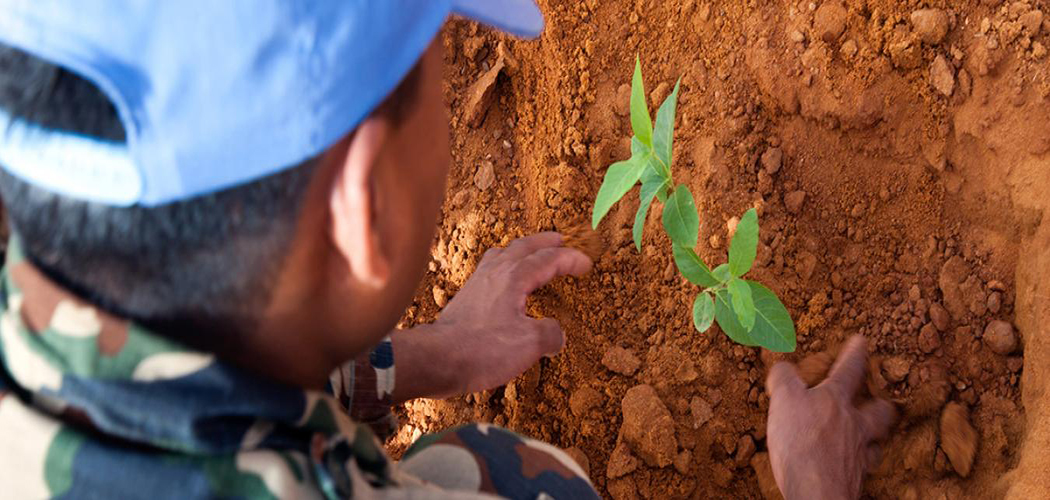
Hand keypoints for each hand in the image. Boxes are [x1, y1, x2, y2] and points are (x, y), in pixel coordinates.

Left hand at [391, 232, 590, 401]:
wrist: (437, 359)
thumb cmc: (482, 349)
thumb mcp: (529, 344)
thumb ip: (550, 334)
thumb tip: (556, 334)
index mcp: (515, 277)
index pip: (549, 259)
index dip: (571, 260)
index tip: (586, 264)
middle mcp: (495, 272)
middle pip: (524, 246)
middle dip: (545, 242)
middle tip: (561, 240)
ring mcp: (478, 282)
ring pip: (503, 254)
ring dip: (522, 251)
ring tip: (532, 255)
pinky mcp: (466, 297)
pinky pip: (490, 269)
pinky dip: (505, 266)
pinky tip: (505, 282)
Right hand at [765, 335, 895, 499]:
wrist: (817, 493)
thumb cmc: (802, 445)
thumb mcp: (783, 400)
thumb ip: (783, 379)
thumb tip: (782, 367)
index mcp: (836, 400)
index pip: (849, 369)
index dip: (855, 353)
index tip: (861, 340)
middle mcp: (854, 425)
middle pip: (878, 410)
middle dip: (881, 403)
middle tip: (882, 400)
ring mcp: (858, 454)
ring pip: (874, 441)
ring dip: (873, 437)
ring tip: (870, 436)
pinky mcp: (854, 479)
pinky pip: (861, 468)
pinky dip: (858, 464)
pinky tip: (851, 465)